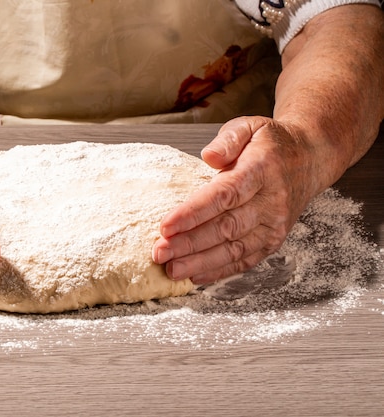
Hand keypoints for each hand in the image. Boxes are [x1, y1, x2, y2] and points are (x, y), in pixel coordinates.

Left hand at [152, 116, 317, 283]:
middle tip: (159, 252)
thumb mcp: (250, 126)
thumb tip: (209, 156)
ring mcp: (274, 225)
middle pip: (225, 227)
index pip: (224, 195)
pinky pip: (245, 260)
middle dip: (189, 243)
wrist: (310, 159)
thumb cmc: (271, 144)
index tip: (165, 225)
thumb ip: (228, 138)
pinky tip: (195, 276)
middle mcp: (271, 201)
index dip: (193, 213)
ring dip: (200, 262)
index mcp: (262, 170)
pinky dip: (219, 271)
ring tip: (171, 269)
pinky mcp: (274, 241)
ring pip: (234, 249)